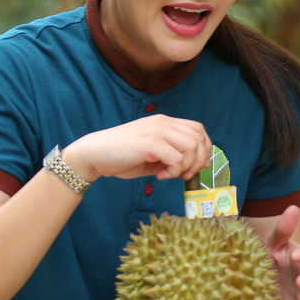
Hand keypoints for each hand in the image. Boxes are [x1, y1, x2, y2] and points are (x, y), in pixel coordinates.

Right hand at [63, 116, 211, 182]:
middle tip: (184, 175)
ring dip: (186, 167)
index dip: (204, 148)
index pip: (198, 129)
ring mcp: (157, 131)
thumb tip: (194, 166)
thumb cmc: (122, 156)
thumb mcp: (153, 154)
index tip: (197, 166)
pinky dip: (172, 172)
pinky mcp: (150, 144)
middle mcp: (163, 123)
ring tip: (170, 175)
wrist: (94, 154)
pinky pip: (176, 159)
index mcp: (164, 122)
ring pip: (191, 147)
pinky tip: (159, 176)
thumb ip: (172, 155)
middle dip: (198, 161)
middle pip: (199, 138)